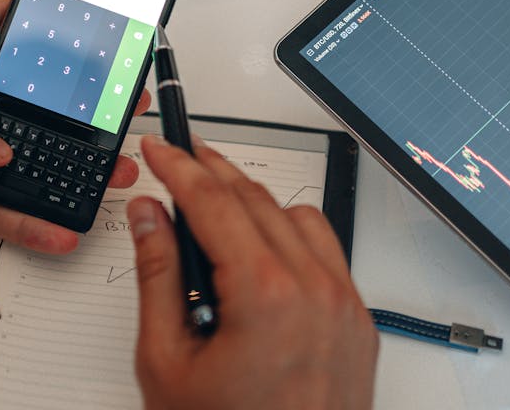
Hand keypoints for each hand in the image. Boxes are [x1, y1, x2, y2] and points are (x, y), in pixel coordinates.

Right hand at [129, 135, 376, 409]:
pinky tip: (263, 244)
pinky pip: (329, 252)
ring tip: (214, 203)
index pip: (213, 201)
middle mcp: (315, 291)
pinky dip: (293, 234)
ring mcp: (344, 306)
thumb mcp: (167, 361)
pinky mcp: (359, 323)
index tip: (159, 148)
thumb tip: (149, 219)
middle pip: (256, 199)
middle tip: (179, 160)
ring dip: (254, 199)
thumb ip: (158, 277)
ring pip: (299, 216)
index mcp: (265, 295)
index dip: (179, 166)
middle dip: (212, 172)